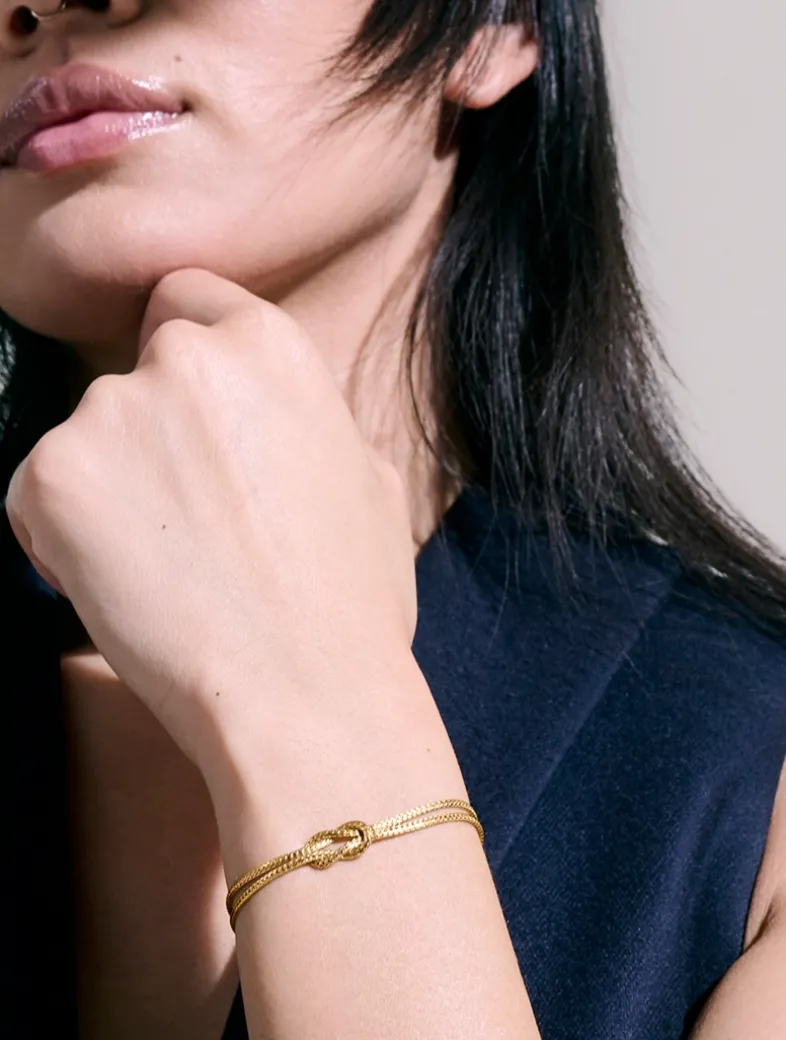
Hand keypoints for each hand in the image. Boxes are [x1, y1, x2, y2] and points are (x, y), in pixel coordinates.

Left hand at [6, 269, 420, 778]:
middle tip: (185, 510)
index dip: (186, 358)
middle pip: (135, 369)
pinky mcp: (50, 477)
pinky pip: (37, 492)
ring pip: (86, 434)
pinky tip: (121, 584)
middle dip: (151, 425)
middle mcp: (184, 358)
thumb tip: (282, 419)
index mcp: (269, 345)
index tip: (190, 415)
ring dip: (109, 485)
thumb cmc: (350, 600)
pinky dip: (61, 533)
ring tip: (163, 565)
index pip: (189, 301)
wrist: (305, 694)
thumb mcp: (370, 480)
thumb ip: (311, 420)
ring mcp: (108, 413)